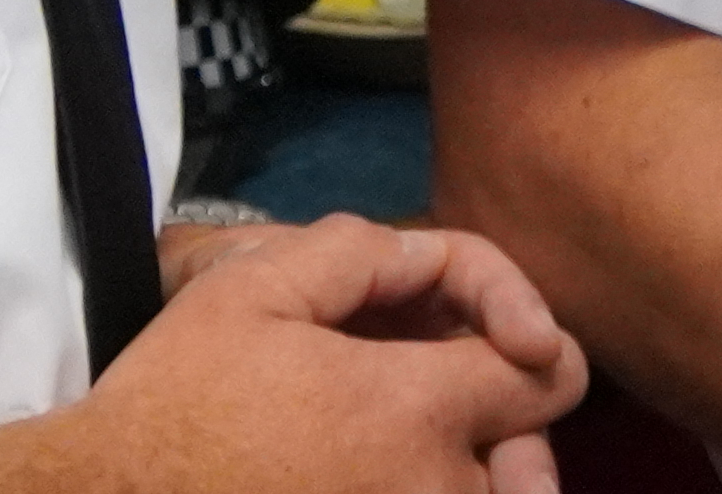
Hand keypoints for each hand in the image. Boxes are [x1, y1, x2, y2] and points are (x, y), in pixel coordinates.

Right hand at [73, 214, 592, 493]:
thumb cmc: (171, 402)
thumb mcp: (252, 287)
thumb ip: (363, 253)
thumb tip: (435, 264)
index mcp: (413, 410)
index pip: (550, 375)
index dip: (530, 339)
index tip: (509, 340)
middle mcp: (429, 493)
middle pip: (529, 465)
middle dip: (508, 429)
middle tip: (455, 403)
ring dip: (472, 476)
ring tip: (403, 449)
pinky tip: (362, 477)